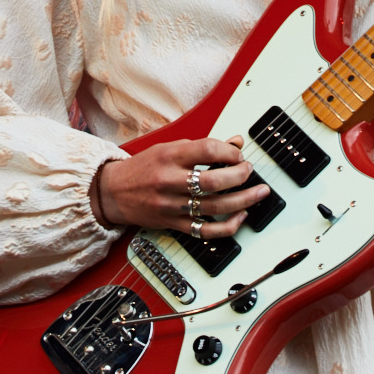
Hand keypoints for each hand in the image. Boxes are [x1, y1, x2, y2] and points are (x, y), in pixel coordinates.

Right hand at [93, 136, 269, 237]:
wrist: (114, 192)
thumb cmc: (143, 168)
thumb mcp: (170, 148)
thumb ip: (203, 147)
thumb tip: (235, 142)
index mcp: (170, 156)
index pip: (208, 150)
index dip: (230, 152)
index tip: (238, 154)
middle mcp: (170, 181)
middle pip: (214, 181)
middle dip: (240, 175)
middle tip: (249, 171)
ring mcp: (172, 205)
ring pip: (215, 206)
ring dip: (243, 200)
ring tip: (259, 193)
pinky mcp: (173, 224)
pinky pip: (206, 230)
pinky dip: (228, 226)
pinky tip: (240, 216)